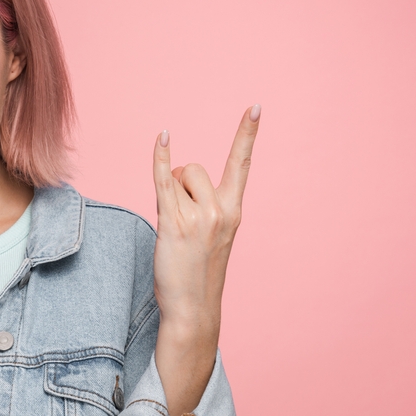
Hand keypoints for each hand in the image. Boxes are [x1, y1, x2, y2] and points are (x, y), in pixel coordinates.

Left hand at [151, 104, 259, 415]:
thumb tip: (177, 177)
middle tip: (177, 215)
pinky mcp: (174, 224)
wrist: (193, 309)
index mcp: (234, 211)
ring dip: (167, 190)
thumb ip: (203, 206)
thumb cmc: (197, 274)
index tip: (255, 105)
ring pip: (177, 176)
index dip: (247, 133)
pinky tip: (162, 136)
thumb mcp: (211, 236)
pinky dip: (160, 157)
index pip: (242, 164)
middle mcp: (221, 210)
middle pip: (193, 167)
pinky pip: (163, 181)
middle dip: (179, 181)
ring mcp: (199, 217)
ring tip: (171, 224)